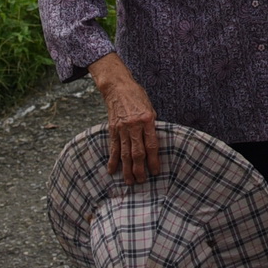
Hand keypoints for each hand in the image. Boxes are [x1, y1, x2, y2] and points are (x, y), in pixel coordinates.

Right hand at [89, 54, 159, 183]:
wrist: (118, 86)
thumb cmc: (137, 97)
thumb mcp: (150, 108)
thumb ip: (151, 126)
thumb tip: (153, 145)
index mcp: (148, 120)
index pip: (151, 145)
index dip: (154, 161)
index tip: (155, 172)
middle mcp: (134, 125)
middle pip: (137, 152)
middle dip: (140, 169)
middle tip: (141, 181)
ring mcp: (122, 128)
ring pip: (124, 153)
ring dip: (127, 169)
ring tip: (129, 181)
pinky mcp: (112, 129)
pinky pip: (113, 147)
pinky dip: (113, 160)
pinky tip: (112, 170)